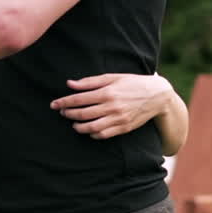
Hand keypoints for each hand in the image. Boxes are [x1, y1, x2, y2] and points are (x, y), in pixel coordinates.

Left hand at [50, 73, 172, 140]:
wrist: (157, 95)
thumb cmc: (133, 82)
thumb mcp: (112, 77)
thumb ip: (90, 82)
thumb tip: (70, 84)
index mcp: (107, 92)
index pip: (79, 99)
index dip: (64, 102)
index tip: (54, 104)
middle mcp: (112, 107)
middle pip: (82, 114)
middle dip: (68, 113)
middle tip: (61, 112)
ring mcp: (118, 119)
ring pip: (91, 127)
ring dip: (78, 126)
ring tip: (73, 123)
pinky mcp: (124, 128)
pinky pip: (104, 134)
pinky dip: (93, 134)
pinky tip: (88, 130)